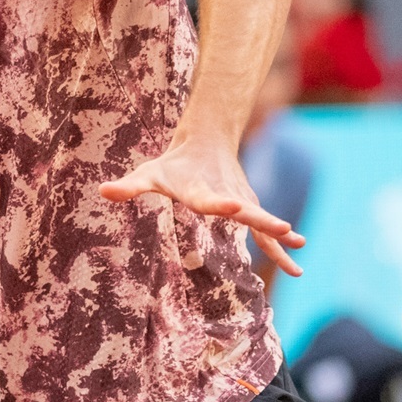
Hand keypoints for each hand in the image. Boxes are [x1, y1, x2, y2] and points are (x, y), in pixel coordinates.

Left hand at [99, 138, 306, 277]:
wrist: (208, 140)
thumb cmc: (173, 163)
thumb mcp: (148, 172)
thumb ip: (129, 186)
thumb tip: (102, 191)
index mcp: (202, 191)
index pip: (211, 200)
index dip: (221, 203)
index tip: (235, 206)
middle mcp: (227, 196)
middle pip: (247, 212)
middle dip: (265, 221)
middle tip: (284, 229)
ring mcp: (242, 203)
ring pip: (263, 226)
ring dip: (281, 242)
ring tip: (299, 260)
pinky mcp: (249, 208)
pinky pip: (265, 232)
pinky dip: (280, 246)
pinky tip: (297, 261)